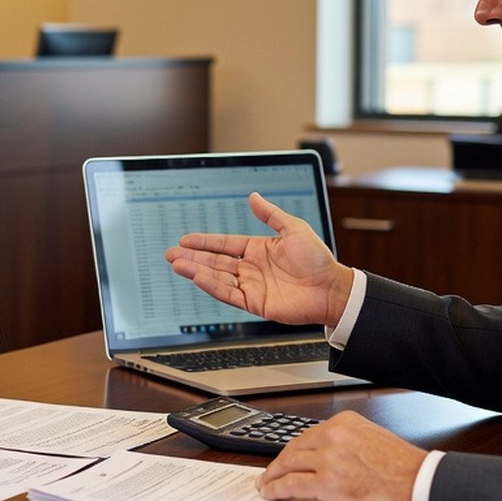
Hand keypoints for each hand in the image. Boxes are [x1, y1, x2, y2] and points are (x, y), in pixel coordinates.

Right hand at [165, 191, 353, 326]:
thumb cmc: (318, 260)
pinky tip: (198, 277)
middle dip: (192, 257)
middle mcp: (251, 268)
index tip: (185, 240)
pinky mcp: (254, 303)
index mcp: (258, 250)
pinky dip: (212, 285)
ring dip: (196, 270)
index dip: (204, 242)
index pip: (224, 245)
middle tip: (170, 254)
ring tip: (177, 264)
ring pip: (217, 277)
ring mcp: (251, 286)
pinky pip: (228, 294)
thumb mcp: (294, 229)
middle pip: (215, 262)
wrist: (332, 289)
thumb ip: (271, 215)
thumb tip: (253, 197)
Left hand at [256, 410, 424, 500]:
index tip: (285, 458)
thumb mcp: (372, 438)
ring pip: (288, 464)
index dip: (293, 450)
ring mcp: (328, 458)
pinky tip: (271, 492)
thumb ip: (347, 441)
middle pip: (294, 448)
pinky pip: (292, 484)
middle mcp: (332, 436)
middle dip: (278, 462)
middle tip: (269, 472)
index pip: (308, 435)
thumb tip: (327, 456)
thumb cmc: (402, 466)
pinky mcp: (326, 481)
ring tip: (265, 484)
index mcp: (344, 423)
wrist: (417, 482)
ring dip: (272, 475)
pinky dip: (276, 488)